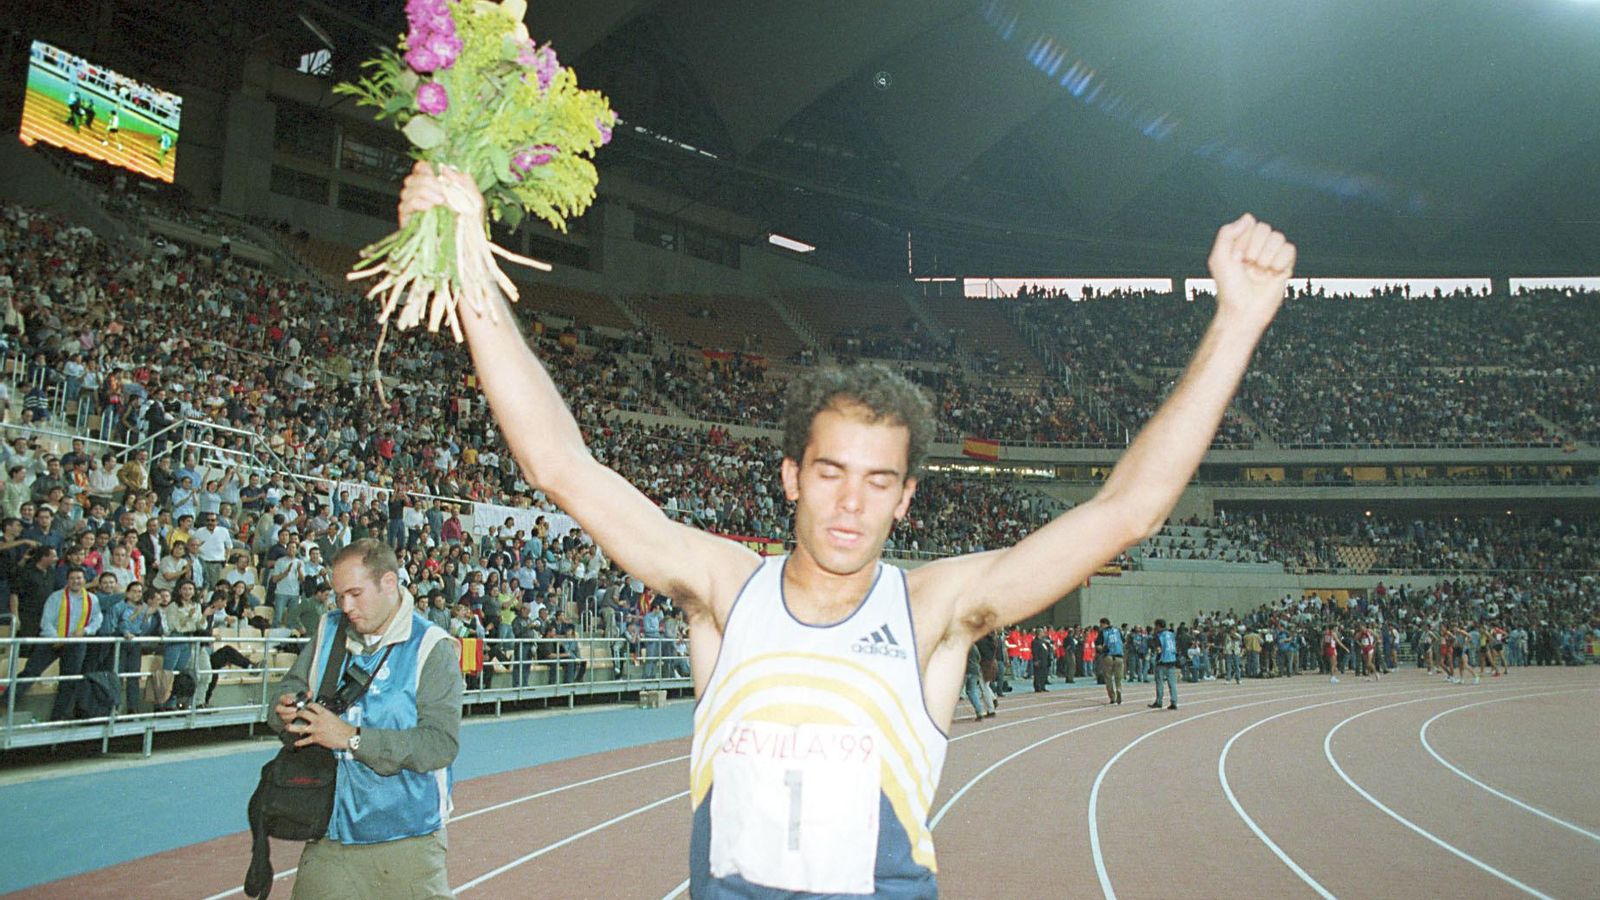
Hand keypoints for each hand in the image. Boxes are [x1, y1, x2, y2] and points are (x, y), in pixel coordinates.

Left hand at [285, 700, 357, 750]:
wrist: (347, 736)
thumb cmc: (342, 727)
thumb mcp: (333, 716)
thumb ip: (324, 715)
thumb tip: (318, 715)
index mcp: (324, 713)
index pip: (312, 705)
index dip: (306, 705)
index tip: (304, 706)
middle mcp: (318, 720)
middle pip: (303, 714)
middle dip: (297, 714)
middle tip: (293, 715)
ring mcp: (316, 729)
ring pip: (300, 727)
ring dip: (292, 727)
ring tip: (287, 727)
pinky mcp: (316, 738)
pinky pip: (305, 741)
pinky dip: (299, 742)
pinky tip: (296, 743)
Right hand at [398, 161, 482, 226]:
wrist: (465, 250)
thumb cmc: (470, 226)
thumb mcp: (474, 200)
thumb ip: (464, 181)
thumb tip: (446, 169)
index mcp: (434, 188)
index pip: (420, 169)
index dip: (425, 168)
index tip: (437, 174)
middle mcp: (420, 196)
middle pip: (412, 178)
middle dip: (427, 181)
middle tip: (443, 191)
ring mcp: (412, 209)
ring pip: (407, 190)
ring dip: (424, 191)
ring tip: (441, 201)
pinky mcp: (407, 221)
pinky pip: (406, 205)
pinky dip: (417, 202)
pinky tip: (429, 207)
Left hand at [1206, 213, 1295, 332]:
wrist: (1243, 311)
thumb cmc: (1229, 288)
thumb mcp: (1219, 258)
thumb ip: (1227, 233)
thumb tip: (1249, 217)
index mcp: (1241, 243)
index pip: (1250, 224)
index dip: (1243, 239)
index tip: (1235, 258)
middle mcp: (1257, 248)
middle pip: (1265, 228)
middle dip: (1254, 247)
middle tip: (1247, 265)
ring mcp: (1272, 256)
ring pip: (1278, 237)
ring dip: (1266, 255)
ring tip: (1259, 271)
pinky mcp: (1285, 266)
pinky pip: (1290, 249)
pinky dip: (1280, 261)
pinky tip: (1272, 273)